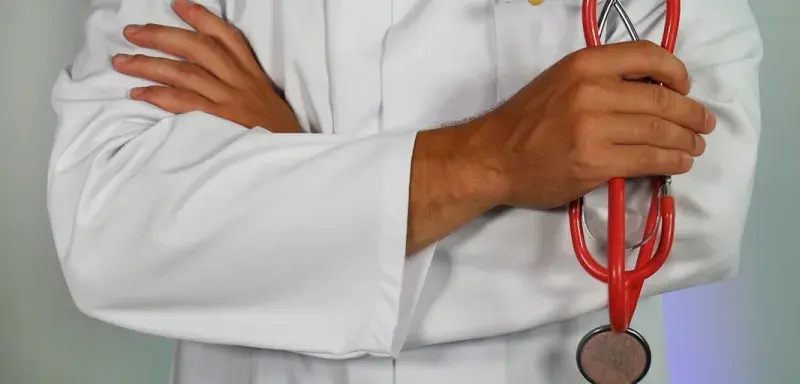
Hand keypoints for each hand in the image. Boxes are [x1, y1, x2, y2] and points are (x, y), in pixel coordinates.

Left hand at [111, 0, 301, 132]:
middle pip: (198, 48)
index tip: (177, 5)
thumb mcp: (267, 101)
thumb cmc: (277, 135)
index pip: (227, 37)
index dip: (201, 17)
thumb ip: (244, 85)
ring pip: (184, 73)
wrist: (290, 159)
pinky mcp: (219, 123)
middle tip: (132, 32)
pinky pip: (183, 104)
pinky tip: (138, 93)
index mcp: (253, 75)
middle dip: (161, 36)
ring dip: (149, 64)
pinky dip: (158, 96)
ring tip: (121, 61)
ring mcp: (229, 102)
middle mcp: (240, 83)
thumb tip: (209, 73)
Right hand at [472, 41, 715, 208]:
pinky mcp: (596, 162)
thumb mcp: (560, 82)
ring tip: (696, 145)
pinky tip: (679, 162)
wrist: (492, 157)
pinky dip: (672, 160)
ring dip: (686, 140)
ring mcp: (594, 128)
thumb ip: (601, 80)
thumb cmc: (524, 122)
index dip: (677, 71)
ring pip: (659, 130)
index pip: (648, 55)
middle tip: (704, 124)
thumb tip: (651, 92)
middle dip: (691, 113)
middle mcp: (591, 90)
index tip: (685, 87)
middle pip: (661, 98)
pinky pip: (648, 159)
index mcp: (583, 64)